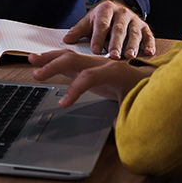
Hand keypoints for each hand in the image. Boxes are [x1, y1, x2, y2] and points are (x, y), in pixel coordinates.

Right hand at [29, 49, 154, 106]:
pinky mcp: (90, 66)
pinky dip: (54, 59)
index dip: (74, 90)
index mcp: (113, 71)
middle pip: (74, 60)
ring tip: (31, 59)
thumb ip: (126, 115)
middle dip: (53, 66)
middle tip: (36, 75)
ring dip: (49, 58)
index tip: (63, 104)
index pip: (88, 77)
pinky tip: (42, 60)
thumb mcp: (136, 103)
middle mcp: (101, 63)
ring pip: (69, 56)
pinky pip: (70, 60)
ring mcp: (94, 63)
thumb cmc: (143, 90)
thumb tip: (116, 127)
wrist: (150, 78)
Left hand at [64, 0, 155, 58]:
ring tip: (129, 56)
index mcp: (106, 10)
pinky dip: (150, 44)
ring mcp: (135, 20)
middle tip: (113, 56)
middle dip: (116, 43)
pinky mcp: (145, 27)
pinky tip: (149, 54)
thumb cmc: (101, 20)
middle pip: (118, 29)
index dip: (98, 37)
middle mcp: (122, 13)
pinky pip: (148, 35)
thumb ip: (78, 31)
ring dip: (132, 45)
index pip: (102, 24)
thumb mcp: (89, 22)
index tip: (95, 50)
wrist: (118, 8)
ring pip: (134, 33)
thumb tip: (66, 40)